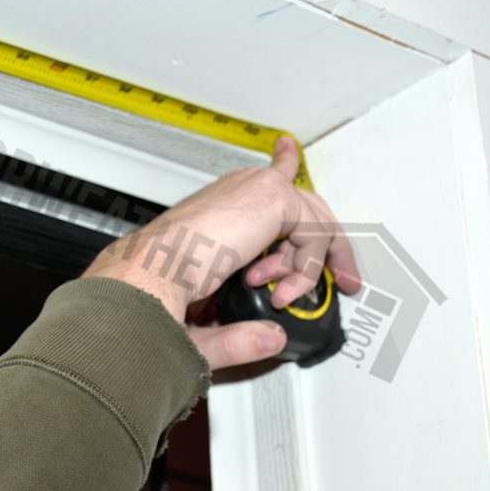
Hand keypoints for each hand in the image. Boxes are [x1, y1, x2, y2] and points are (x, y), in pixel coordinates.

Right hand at [82, 136, 360, 369]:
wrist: (148, 275)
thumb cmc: (156, 291)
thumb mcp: (205, 317)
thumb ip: (241, 328)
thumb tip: (272, 338)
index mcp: (216, 211)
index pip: (261, 187)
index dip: (283, 169)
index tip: (287, 152)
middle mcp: (234, 194)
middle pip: (300, 204)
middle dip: (324, 244)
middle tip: (342, 276)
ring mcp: (252, 190)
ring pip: (312, 215)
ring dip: (315, 261)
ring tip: (306, 292)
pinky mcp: (270, 196)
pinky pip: (312, 229)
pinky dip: (308, 265)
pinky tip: (287, 288)